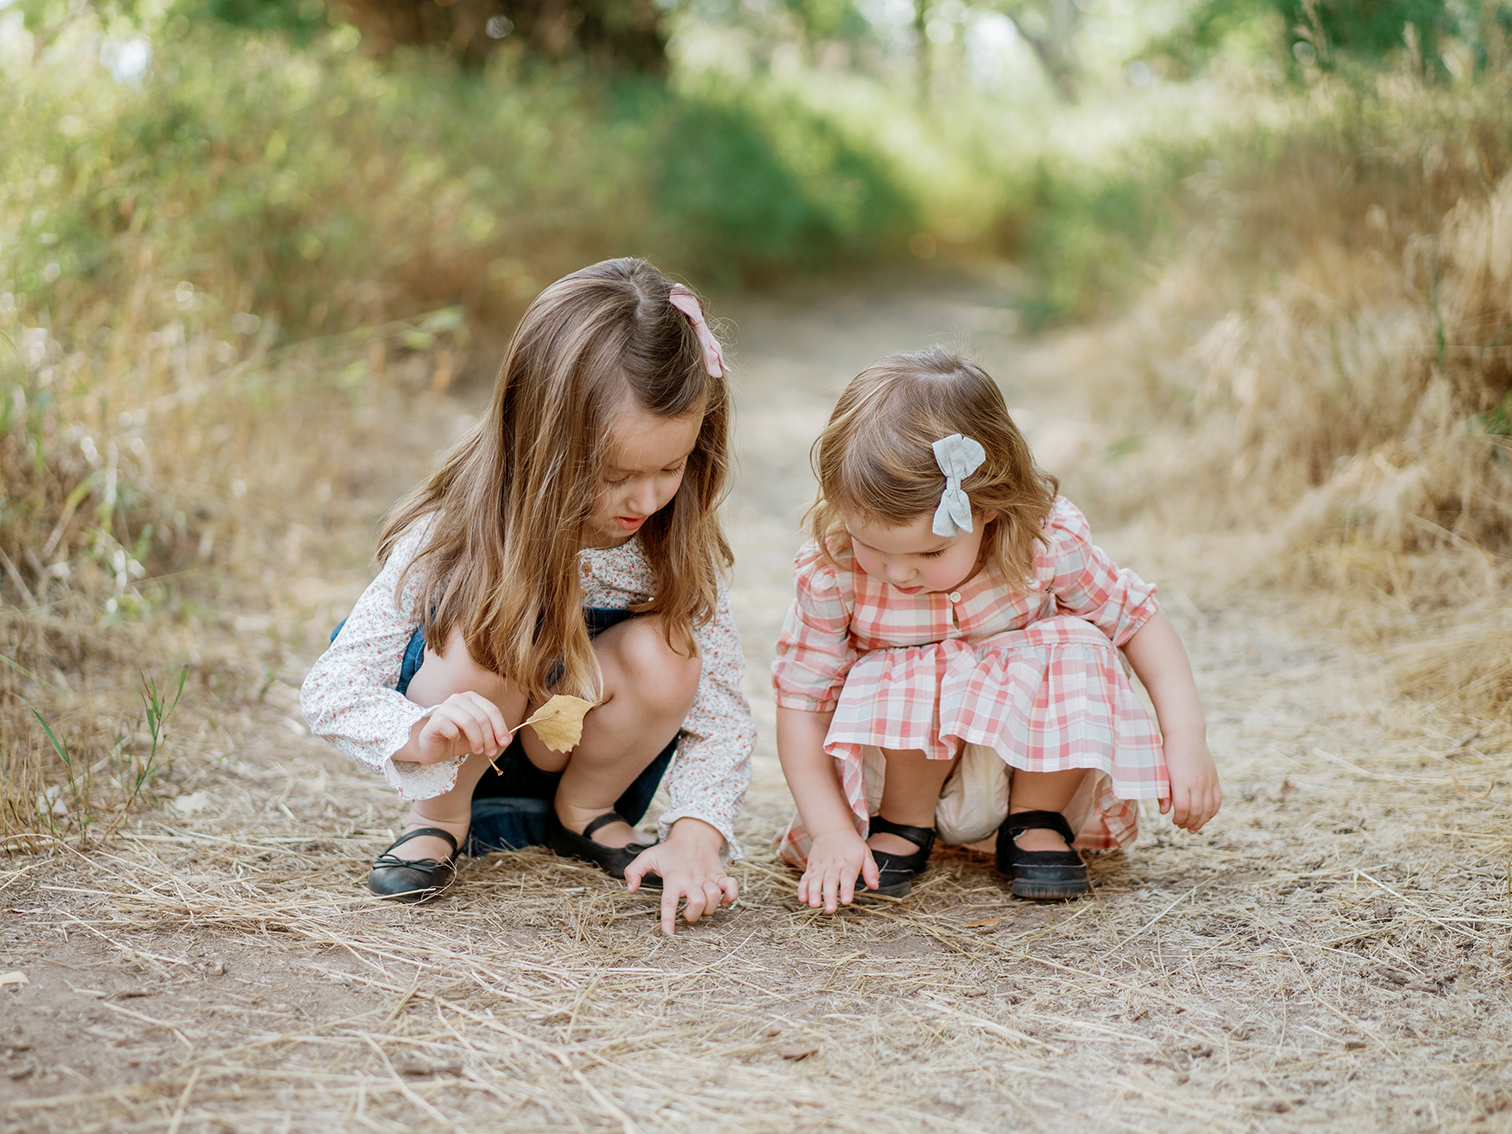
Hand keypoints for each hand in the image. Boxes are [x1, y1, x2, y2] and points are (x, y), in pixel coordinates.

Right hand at [410, 692, 512, 765]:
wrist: (431, 747)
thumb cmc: (456, 739)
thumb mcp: (479, 737)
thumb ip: (493, 736)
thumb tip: (508, 740)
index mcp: (472, 698)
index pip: (492, 711)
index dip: (501, 728)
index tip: (505, 743)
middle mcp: (459, 698)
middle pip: (482, 717)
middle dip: (489, 737)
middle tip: (490, 751)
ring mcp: (445, 707)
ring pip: (469, 721)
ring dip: (476, 739)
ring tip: (477, 750)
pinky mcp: (435, 720)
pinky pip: (449, 726)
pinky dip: (456, 736)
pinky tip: (455, 739)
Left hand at [624, 817, 736, 935]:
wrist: (693, 834)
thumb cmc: (669, 851)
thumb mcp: (647, 857)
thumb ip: (634, 872)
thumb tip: (630, 889)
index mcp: (674, 877)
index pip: (670, 901)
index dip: (668, 919)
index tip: (668, 933)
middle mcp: (692, 879)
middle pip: (698, 903)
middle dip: (692, 916)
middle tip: (686, 912)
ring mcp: (708, 877)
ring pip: (714, 898)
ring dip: (709, 909)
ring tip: (700, 906)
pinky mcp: (720, 875)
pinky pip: (733, 888)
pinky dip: (730, 898)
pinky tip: (722, 901)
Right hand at [797, 829, 877, 912]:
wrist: (832, 829)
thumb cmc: (852, 846)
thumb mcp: (865, 854)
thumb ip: (871, 870)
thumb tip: (875, 886)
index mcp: (849, 861)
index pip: (848, 876)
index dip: (847, 888)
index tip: (846, 901)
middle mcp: (833, 863)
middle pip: (830, 879)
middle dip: (829, 895)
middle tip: (830, 910)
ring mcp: (820, 865)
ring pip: (815, 879)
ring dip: (814, 892)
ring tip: (814, 905)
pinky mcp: (811, 866)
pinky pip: (805, 877)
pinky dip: (802, 888)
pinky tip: (802, 899)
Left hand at [1159, 730, 1220, 832]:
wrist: (1186, 735)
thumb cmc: (1168, 753)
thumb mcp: (1161, 772)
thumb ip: (1163, 792)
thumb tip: (1164, 812)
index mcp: (1181, 781)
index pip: (1183, 808)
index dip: (1179, 818)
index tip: (1174, 820)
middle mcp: (1197, 782)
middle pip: (1196, 811)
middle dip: (1188, 823)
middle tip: (1181, 826)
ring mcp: (1207, 781)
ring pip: (1208, 809)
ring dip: (1201, 821)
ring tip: (1192, 826)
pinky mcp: (1214, 779)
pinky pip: (1217, 800)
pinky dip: (1212, 812)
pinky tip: (1205, 817)